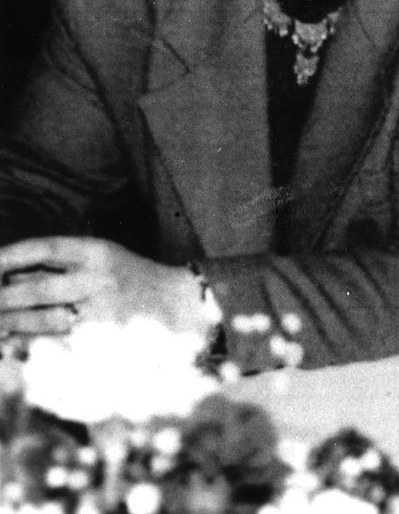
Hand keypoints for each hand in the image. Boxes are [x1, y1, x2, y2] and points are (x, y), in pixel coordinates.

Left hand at [0, 237, 205, 337]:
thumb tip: (8, 276)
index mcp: (99, 252)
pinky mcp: (103, 341)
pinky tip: (16, 347)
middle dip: (2, 299)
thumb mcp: (103, 260)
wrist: (182, 305)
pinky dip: (32, 347)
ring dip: (11, 325)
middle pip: (36, 289)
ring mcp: (101, 313)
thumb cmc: (132, 281)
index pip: (45, 249)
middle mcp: (99, 280)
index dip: (11, 256)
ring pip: (41, 320)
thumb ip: (60, 267)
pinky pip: (58, 345)